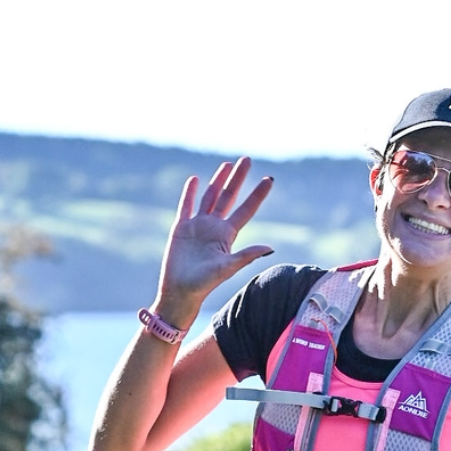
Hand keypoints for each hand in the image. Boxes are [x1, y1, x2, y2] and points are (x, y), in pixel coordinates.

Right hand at [155, 157, 273, 323]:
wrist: (180, 291)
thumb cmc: (205, 283)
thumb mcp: (228, 268)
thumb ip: (247, 255)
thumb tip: (270, 247)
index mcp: (228, 234)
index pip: (246, 209)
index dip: (257, 194)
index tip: (269, 179)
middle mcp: (215, 227)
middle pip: (229, 197)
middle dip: (237, 178)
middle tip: (246, 159)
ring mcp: (198, 226)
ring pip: (209, 197)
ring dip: (217, 181)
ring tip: (226, 165)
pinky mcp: (181, 228)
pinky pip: (186, 206)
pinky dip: (189, 193)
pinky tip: (195, 179)